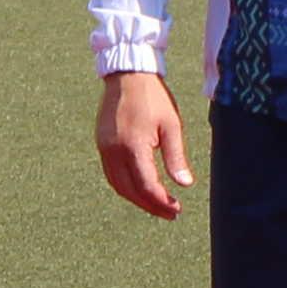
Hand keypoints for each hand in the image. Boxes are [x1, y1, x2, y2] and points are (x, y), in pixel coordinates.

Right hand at [96, 71, 189, 218]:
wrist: (128, 74)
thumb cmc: (153, 97)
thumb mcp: (172, 125)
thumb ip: (176, 157)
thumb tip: (185, 184)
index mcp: (133, 146)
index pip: (147, 186)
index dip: (162, 202)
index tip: (176, 209)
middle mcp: (114, 151)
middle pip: (130, 191)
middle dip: (150, 206)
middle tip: (169, 213)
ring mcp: (104, 148)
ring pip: (118, 185)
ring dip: (136, 199)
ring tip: (156, 204)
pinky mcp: (101, 144)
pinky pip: (111, 174)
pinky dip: (125, 186)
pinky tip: (140, 188)